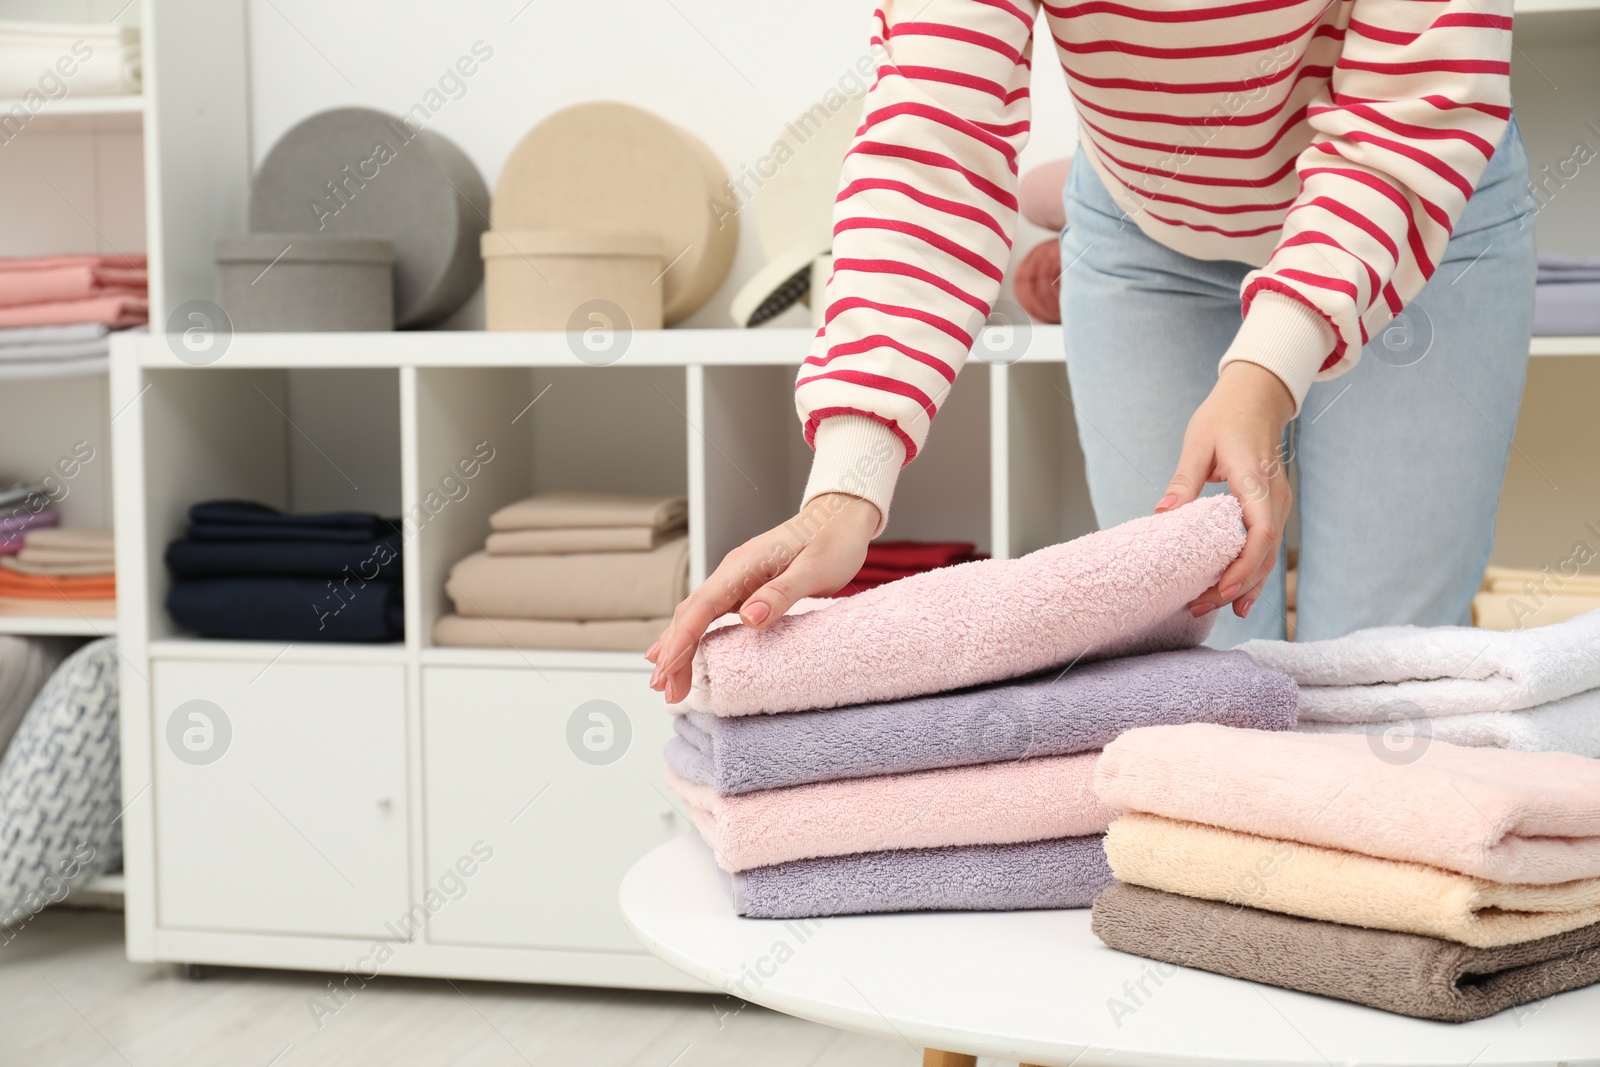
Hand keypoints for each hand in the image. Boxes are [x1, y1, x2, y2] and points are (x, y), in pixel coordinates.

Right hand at [646, 493, 879, 702]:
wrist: (840, 517)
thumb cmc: (832, 540)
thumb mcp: (814, 568)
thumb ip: (781, 593)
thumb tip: (747, 618)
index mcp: (742, 566)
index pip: (701, 607)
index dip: (682, 640)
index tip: (668, 670)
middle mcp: (731, 572)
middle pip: (690, 614)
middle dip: (673, 653)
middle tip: (666, 691)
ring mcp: (735, 579)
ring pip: (695, 616)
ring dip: (679, 647)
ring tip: (666, 682)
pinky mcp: (745, 586)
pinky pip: (710, 614)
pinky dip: (693, 636)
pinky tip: (683, 651)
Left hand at [1158, 361, 1294, 618]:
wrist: (1256, 398)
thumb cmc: (1224, 417)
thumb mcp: (1197, 445)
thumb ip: (1184, 481)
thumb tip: (1162, 513)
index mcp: (1255, 481)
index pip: (1260, 533)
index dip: (1243, 566)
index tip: (1219, 588)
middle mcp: (1275, 497)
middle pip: (1264, 553)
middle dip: (1235, 586)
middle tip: (1200, 607)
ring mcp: (1278, 504)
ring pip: (1268, 555)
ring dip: (1245, 584)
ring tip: (1215, 609)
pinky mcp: (1273, 508)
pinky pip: (1266, 546)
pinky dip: (1252, 571)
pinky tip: (1237, 595)